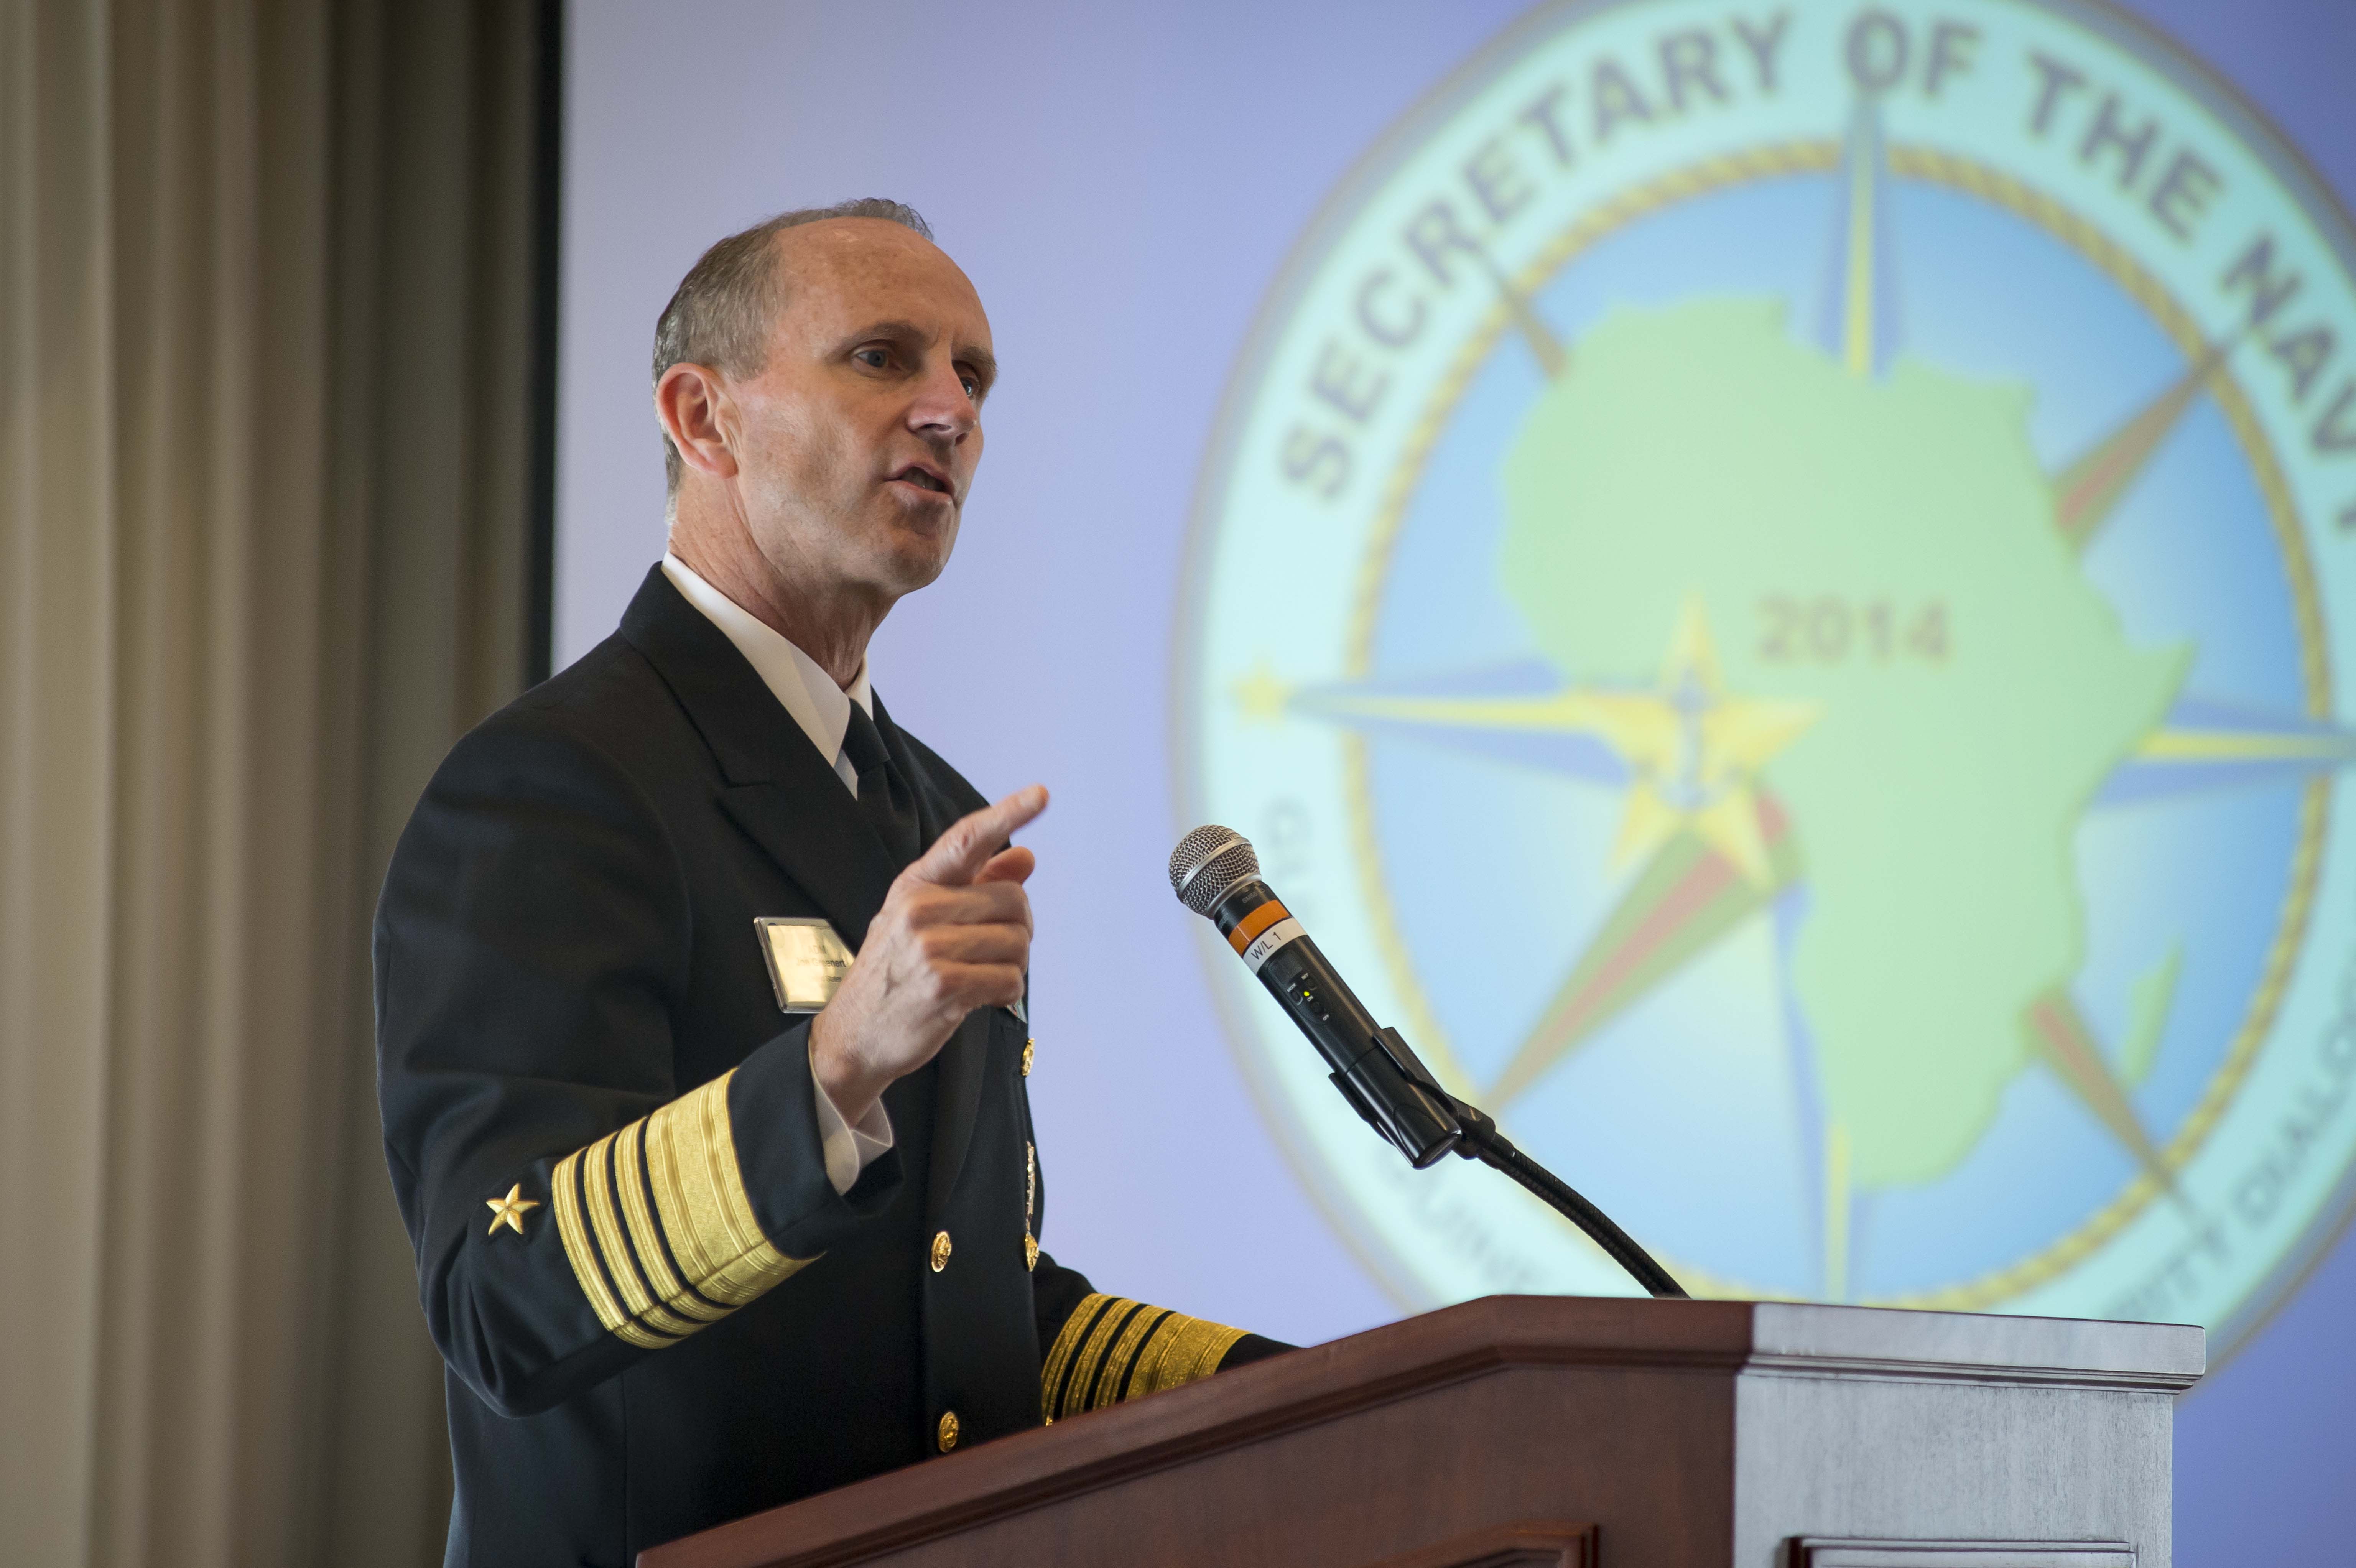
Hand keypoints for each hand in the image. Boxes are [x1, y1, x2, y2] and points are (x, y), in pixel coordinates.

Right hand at [809, 785, 1046, 1128]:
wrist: (854, 1036)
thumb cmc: (894, 974)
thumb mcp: (923, 920)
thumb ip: (977, 885)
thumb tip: (1025, 857)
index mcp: (915, 884)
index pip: (966, 839)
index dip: (1007, 813)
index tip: (1041, 794)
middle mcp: (919, 909)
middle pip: (1012, 900)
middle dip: (1018, 928)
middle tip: (994, 949)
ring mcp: (929, 948)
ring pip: (1017, 942)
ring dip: (1012, 964)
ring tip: (981, 975)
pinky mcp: (943, 986)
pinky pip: (1009, 979)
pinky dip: (1006, 992)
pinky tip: (980, 997)